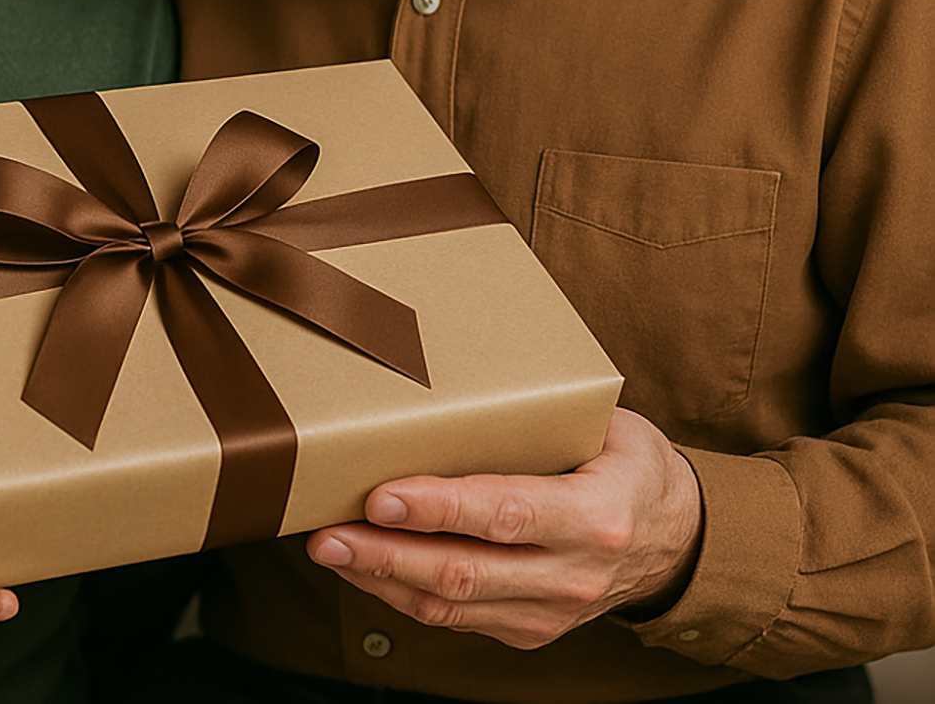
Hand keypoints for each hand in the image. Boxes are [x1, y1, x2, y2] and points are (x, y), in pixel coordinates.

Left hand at [305, 408, 701, 649]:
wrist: (678, 539)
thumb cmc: (627, 463)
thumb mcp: (603, 425)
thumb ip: (536, 414)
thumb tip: (444, 374)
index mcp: (595, 516)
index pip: (505, 513)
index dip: (438, 508)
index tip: (381, 494)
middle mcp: (573, 574)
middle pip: (465, 571)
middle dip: (386, 552)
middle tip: (327, 531)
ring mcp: (551, 612)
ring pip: (452, 604)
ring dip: (382, 579)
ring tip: (328, 548)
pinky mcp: (530, 631)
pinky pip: (456, 619)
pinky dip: (404, 593)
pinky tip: (366, 568)